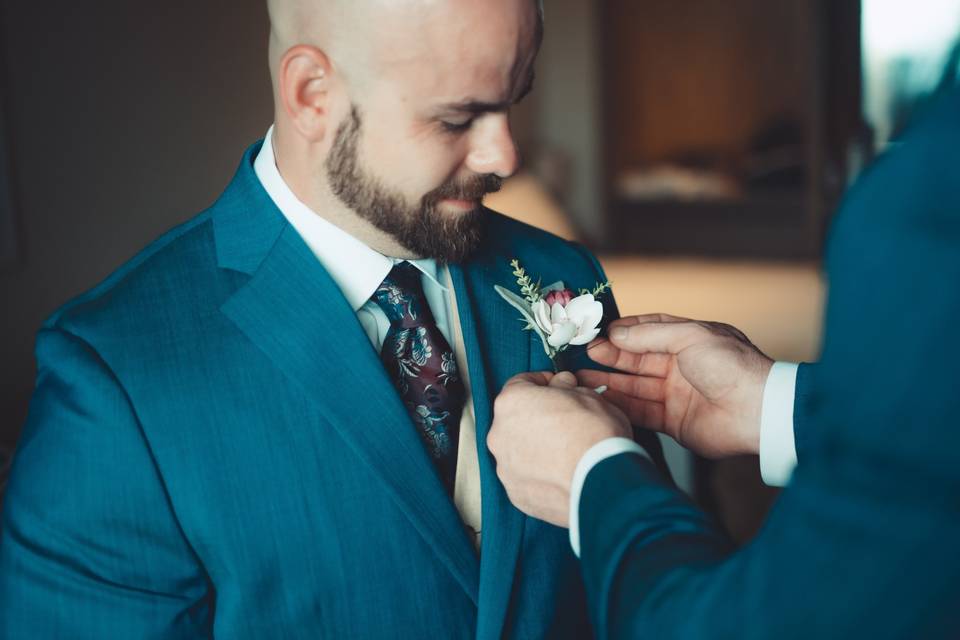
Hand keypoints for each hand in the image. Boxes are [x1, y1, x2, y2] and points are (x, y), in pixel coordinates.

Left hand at [488, 371, 631, 527]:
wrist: (602, 483)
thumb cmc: (595, 435)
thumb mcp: (589, 396)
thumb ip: (567, 388)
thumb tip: (563, 387)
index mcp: (513, 402)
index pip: (521, 383)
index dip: (543, 383)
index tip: (557, 387)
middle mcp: (500, 434)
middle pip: (517, 420)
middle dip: (538, 418)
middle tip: (565, 422)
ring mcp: (505, 467)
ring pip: (519, 452)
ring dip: (537, 449)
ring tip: (566, 454)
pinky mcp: (517, 494)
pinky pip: (526, 479)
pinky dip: (540, 476)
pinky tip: (562, 474)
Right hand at [578, 314, 772, 458]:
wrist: (757, 411)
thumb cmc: (732, 366)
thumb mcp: (690, 336)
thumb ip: (650, 334)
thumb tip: (616, 333)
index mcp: (688, 339)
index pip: (648, 330)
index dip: (623, 332)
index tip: (598, 333)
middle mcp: (680, 365)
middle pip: (637, 360)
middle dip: (610, 357)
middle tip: (584, 355)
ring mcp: (675, 394)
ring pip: (634, 386)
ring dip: (608, 382)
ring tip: (580, 378)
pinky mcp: (673, 421)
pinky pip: (640, 411)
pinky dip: (620, 406)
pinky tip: (599, 400)